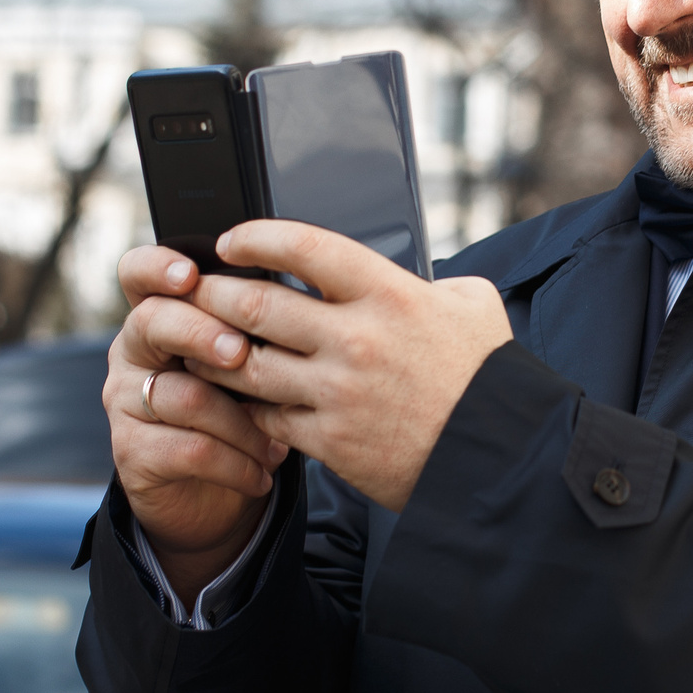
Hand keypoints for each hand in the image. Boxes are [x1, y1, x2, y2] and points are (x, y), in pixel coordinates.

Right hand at [107, 247, 292, 601]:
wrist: (213, 497)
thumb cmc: (241, 413)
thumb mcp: (252, 367)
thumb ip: (256, 332)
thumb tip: (298, 308)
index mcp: (160, 317)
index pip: (138, 274)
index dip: (158, 267)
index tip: (191, 274)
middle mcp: (133, 353)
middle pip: (152, 322)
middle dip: (202, 332)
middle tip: (241, 352)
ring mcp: (126, 403)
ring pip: (185, 395)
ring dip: (243, 422)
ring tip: (278, 444)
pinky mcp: (131, 453)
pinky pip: (191, 449)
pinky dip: (236, 463)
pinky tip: (261, 474)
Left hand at [178, 221, 513, 511]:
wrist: (500, 456)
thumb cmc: (488, 378)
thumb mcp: (473, 306)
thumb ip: (435, 281)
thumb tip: (416, 275)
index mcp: (390, 295)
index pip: (305, 248)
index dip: (256, 237)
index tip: (231, 241)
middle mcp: (357, 339)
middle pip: (257, 305)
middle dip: (213, 293)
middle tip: (193, 289)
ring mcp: (339, 393)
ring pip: (248, 364)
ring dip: (213, 351)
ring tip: (195, 342)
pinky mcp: (330, 441)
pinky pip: (267, 417)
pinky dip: (245, 406)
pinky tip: (234, 397)